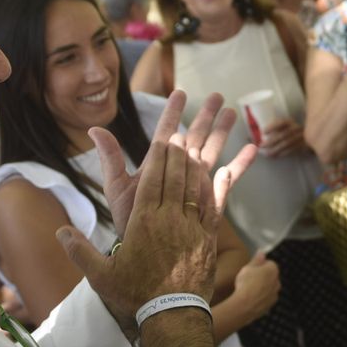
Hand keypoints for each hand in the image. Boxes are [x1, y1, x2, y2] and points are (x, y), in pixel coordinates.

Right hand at [61, 132, 218, 327]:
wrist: (172, 316)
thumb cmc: (135, 295)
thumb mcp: (101, 275)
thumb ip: (79, 250)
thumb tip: (60, 232)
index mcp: (144, 222)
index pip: (152, 180)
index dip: (160, 156)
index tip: (165, 137)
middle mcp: (169, 219)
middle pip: (175, 177)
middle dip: (178, 153)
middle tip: (183, 133)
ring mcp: (192, 228)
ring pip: (195, 188)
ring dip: (196, 165)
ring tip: (197, 146)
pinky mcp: (208, 241)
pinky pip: (215, 208)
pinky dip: (219, 189)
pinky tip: (222, 173)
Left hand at [91, 90, 256, 236]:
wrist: (145, 253)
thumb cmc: (128, 222)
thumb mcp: (118, 188)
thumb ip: (111, 159)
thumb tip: (94, 129)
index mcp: (158, 164)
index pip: (166, 132)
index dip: (172, 112)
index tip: (180, 92)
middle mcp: (178, 171)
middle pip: (195, 137)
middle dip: (205, 116)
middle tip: (217, 95)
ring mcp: (194, 183)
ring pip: (212, 152)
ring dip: (223, 133)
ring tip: (233, 113)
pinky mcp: (208, 199)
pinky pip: (228, 180)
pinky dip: (240, 165)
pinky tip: (252, 149)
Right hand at [232, 251, 280, 318]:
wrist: (245, 305)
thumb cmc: (246, 284)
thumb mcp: (248, 267)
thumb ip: (257, 259)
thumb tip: (262, 252)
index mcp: (273, 269)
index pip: (268, 263)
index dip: (259, 265)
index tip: (251, 269)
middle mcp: (277, 281)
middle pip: (270, 275)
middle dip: (262, 276)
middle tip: (249, 279)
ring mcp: (275, 293)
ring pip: (268, 287)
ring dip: (262, 287)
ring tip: (249, 289)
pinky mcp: (271, 304)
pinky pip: (266, 297)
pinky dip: (261, 297)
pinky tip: (251, 298)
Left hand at [256, 118, 305, 157]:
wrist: (311, 136)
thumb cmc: (292, 132)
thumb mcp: (285, 127)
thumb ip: (276, 129)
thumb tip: (258, 134)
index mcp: (291, 121)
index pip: (282, 123)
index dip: (272, 126)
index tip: (263, 132)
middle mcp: (297, 128)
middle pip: (283, 135)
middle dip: (271, 141)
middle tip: (261, 146)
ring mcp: (302, 137)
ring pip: (287, 143)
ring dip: (275, 149)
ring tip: (266, 154)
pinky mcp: (304, 145)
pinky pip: (292, 150)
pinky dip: (283, 153)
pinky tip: (276, 156)